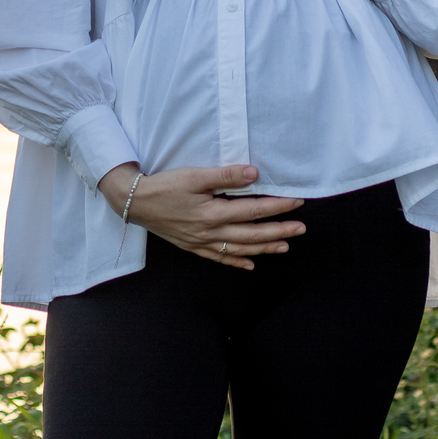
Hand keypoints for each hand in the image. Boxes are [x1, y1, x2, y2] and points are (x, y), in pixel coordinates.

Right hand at [97, 161, 304, 270]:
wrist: (136, 202)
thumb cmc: (166, 186)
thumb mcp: (195, 176)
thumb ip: (225, 176)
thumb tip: (254, 174)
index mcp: (214, 213)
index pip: (254, 210)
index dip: (278, 206)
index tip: (297, 202)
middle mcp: (211, 232)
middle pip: (252, 233)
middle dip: (279, 231)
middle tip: (301, 228)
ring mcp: (203, 243)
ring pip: (240, 248)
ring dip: (264, 248)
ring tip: (284, 246)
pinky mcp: (194, 246)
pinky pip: (220, 257)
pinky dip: (237, 261)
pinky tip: (250, 264)